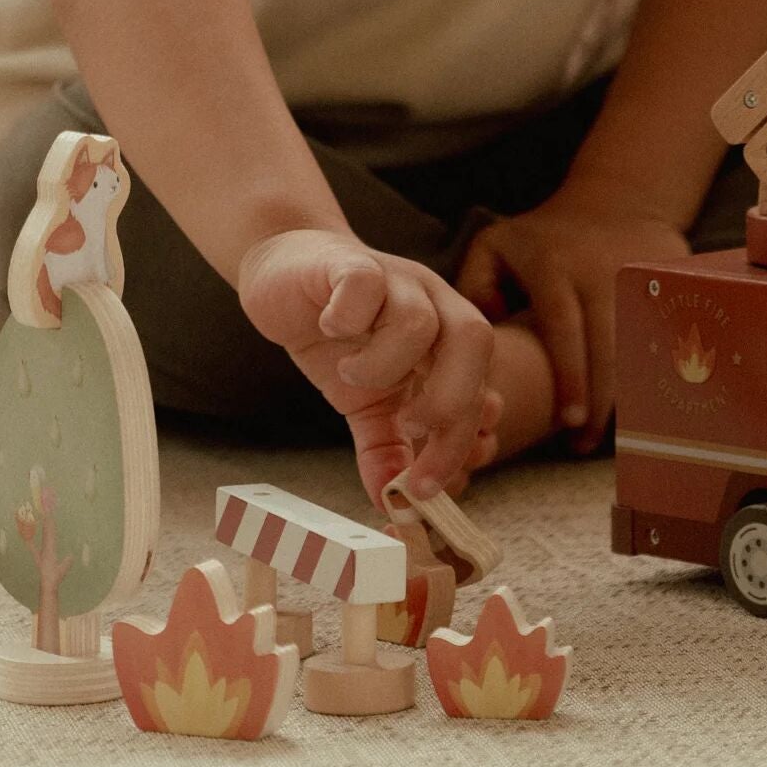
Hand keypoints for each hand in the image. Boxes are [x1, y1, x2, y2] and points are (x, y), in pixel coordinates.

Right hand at [237, 228, 494, 504]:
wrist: (288, 267)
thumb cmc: (337, 335)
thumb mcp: (363, 400)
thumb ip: (383, 446)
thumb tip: (391, 502)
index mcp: (447, 340)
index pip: (478, 390)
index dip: (460, 442)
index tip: (427, 487)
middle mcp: (432, 304)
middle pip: (474, 342)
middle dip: (447, 402)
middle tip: (404, 430)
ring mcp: (394, 281)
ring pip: (420, 321)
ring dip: (385, 365)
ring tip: (350, 375)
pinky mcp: (349, 265)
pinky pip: (364, 285)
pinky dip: (348, 317)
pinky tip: (329, 330)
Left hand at [456, 181, 689, 452]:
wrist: (621, 195)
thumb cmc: (547, 234)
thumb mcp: (497, 245)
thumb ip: (474, 288)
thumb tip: (479, 337)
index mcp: (556, 268)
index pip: (565, 331)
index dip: (570, 379)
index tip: (567, 423)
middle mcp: (601, 273)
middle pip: (607, 347)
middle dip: (599, 401)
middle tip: (583, 442)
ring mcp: (641, 276)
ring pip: (639, 348)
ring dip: (624, 394)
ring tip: (603, 433)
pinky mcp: (669, 280)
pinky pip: (663, 336)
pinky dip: (650, 373)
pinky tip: (634, 402)